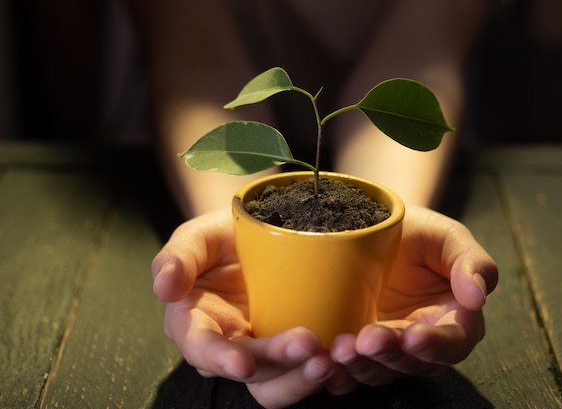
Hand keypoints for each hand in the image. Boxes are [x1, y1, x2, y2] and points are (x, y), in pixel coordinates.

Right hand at [151, 210, 335, 408]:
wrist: (261, 232)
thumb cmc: (223, 235)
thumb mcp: (198, 236)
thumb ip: (179, 256)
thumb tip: (163, 287)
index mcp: (196, 323)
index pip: (201, 347)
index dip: (219, 358)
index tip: (242, 362)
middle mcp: (228, 345)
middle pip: (249, 369)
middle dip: (277, 362)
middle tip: (310, 345)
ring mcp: (263, 350)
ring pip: (277, 383)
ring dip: (303, 377)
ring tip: (331, 359)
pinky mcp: (293, 350)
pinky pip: (306, 370)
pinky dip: (324, 371)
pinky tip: (344, 358)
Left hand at [326, 205, 497, 394]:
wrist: (374, 228)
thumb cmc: (418, 233)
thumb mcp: (447, 236)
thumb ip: (471, 262)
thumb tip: (478, 297)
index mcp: (454, 319)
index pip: (454, 343)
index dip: (435, 345)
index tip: (413, 335)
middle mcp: (422, 343)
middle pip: (412, 364)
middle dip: (389, 354)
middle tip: (366, 339)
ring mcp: (387, 349)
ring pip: (379, 372)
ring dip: (359, 365)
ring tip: (339, 348)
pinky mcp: (355, 349)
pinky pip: (348, 372)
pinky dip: (336, 373)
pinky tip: (322, 362)